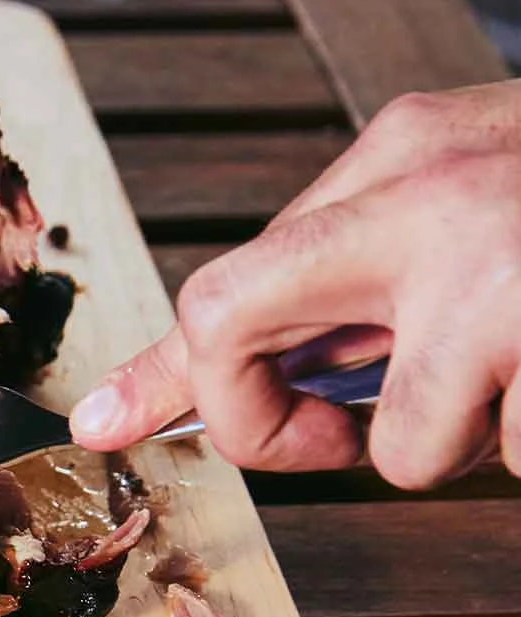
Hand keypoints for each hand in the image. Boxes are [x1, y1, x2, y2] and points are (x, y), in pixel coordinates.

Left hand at [70, 80, 520, 487]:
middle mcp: (422, 203)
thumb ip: (336, 278)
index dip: (184, 380)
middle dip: (261, 428)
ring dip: (461, 444)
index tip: (134, 426)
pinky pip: (516, 460)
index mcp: (397, 156)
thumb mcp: (464, 192)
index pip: (221, 284)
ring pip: (404, 450)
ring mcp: (495, 276)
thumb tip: (154, 395)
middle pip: (224, 327)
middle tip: (330, 442)